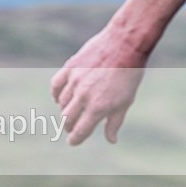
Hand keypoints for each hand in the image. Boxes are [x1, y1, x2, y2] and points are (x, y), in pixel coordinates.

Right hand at [50, 28, 146, 144]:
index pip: (80, 131)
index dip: (75, 139)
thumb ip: (114, 122)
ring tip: (71, 110)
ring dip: (65, 110)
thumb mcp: (126, 101)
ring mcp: (74, 82)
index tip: (73, 142)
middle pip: (67, 119)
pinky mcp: (69, 68)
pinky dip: (56, 94)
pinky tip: (60, 97)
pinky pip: (56, 85)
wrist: (124, 44)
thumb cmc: (129, 74)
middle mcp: (83, 96)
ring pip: (62, 103)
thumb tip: (111, 140)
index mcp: (98, 107)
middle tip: (72, 128)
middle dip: (69, 126)